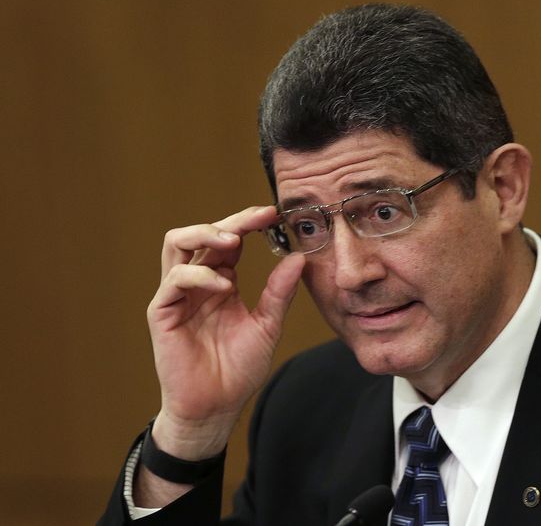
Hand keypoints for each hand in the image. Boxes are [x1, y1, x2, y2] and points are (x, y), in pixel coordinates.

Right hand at [146, 206, 304, 458]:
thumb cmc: (238, 369)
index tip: (274, 213)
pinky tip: (224, 285)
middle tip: (260, 217)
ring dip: (206, 234)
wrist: (216, 406)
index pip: (230, 240)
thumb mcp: (268, 325)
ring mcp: (177, 294)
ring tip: (234, 240)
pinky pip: (175, 279)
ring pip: (177, 244)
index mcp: (221, 282)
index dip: (248, 222)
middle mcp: (197, 282)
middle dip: (231, 220)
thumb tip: (299, 257)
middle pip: (203, 233)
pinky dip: (200, 275)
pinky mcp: (163, 311)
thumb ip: (279, 292)